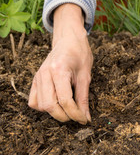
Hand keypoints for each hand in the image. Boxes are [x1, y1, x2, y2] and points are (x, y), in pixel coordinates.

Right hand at [28, 4, 92, 123]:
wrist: (69, 39)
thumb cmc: (80, 53)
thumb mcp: (86, 75)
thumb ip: (84, 97)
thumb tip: (86, 117)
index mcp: (59, 70)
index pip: (65, 100)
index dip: (75, 113)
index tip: (84, 119)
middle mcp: (45, 74)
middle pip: (50, 105)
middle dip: (64, 116)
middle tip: (77, 117)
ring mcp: (38, 76)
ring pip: (40, 105)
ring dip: (54, 112)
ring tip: (68, 109)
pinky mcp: (35, 79)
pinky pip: (34, 100)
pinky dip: (44, 106)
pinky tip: (57, 102)